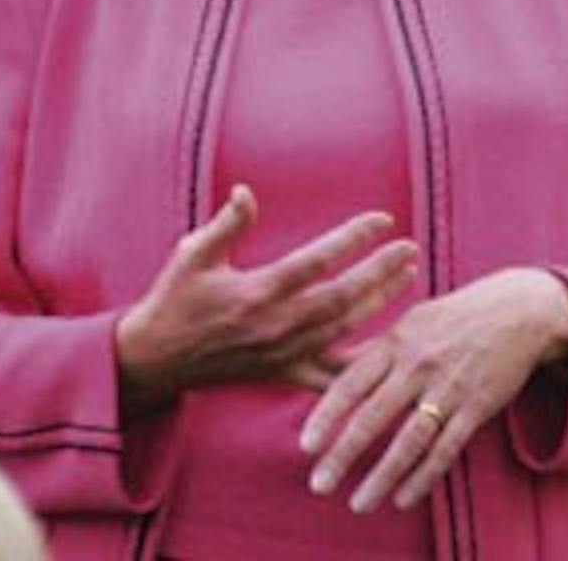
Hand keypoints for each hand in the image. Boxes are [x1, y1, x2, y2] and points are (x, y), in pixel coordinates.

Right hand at [115, 184, 417, 415]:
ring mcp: (284, 353)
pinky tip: (391, 352)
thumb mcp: (193, 253)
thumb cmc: (176, 298)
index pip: (319, 260)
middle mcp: (277, 324)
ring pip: (344, 329)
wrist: (156, 359)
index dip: (354, 238)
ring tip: (409, 277)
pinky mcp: (283, 373)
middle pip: (343, 296)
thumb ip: (226, 224)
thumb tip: (245, 192)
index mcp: (259, 291)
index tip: (383, 219)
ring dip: (380, 303)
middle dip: (381, 272)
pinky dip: (362, 366)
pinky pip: (329, 376)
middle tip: (411, 248)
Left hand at [298, 267, 567, 513]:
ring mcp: (448, 388)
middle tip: (319, 485)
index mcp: (396, 341)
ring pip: (409, 441)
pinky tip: (403, 498)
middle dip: (343, 454)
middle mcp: (418, 364)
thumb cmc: (454, 316)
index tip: (306, 444)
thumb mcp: (410, 322)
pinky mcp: (476, 408)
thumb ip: (372, 350)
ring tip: (359, 504)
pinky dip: (423, 477)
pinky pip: (446, 450)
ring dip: (381, 476)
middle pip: (374, 416)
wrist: (517, 310)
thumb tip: (325, 365)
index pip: (352, 381)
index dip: (327, 414)